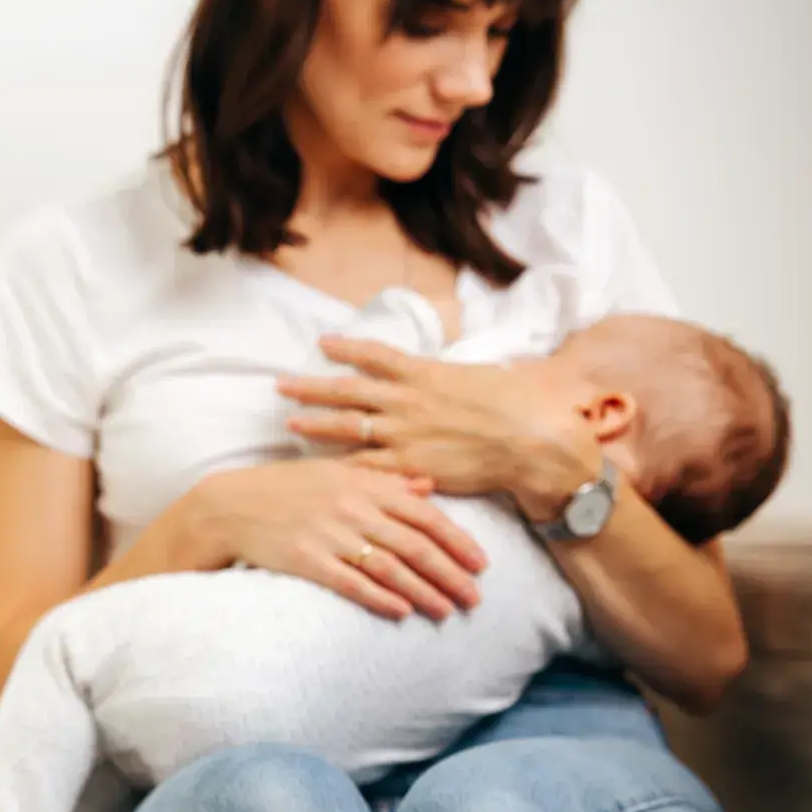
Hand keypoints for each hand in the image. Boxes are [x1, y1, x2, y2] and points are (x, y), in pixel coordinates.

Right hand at [185, 457, 486, 621]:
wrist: (231, 505)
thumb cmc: (286, 488)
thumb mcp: (336, 473)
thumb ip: (384, 481)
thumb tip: (428, 487)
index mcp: (364, 484)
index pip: (424, 514)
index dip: (456, 541)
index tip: (481, 564)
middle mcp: (352, 508)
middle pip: (414, 545)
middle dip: (449, 574)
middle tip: (474, 598)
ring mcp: (329, 535)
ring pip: (389, 567)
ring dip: (422, 592)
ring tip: (445, 611)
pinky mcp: (306, 559)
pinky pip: (351, 582)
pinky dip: (380, 598)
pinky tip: (402, 612)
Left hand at [278, 337, 602, 521]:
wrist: (531, 440)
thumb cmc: (518, 404)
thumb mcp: (484, 373)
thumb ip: (458, 372)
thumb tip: (457, 366)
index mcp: (424, 373)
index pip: (375, 355)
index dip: (346, 348)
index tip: (323, 343)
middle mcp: (407, 401)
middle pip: (347, 390)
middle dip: (311, 387)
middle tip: (280, 385)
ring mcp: (405, 434)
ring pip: (348, 426)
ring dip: (315, 423)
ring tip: (290, 421)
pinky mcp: (410, 466)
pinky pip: (367, 466)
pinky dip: (343, 466)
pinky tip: (321, 468)